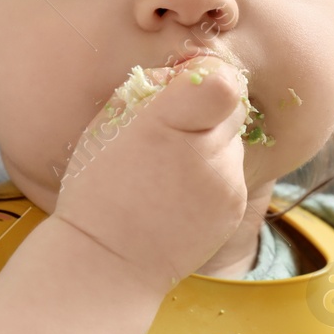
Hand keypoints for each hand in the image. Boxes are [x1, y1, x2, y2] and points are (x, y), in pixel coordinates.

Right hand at [49, 54, 249, 292]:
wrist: (108, 260)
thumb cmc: (98, 187)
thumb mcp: (108, 124)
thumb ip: (152, 88)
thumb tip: (188, 73)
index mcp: (167, 123)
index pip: (224, 79)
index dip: (209, 76)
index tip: (188, 89)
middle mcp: (206, 151)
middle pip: (233, 106)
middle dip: (207, 112)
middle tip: (172, 134)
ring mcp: (226, 182)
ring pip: (232, 141)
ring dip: (208, 147)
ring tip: (169, 173)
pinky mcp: (235, 206)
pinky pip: (232, 173)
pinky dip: (212, 177)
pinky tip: (179, 195)